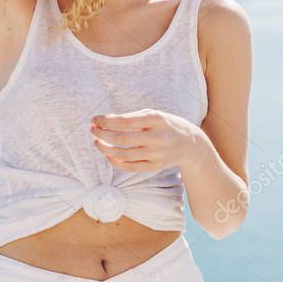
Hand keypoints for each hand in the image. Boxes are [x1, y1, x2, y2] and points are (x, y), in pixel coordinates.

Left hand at [90, 108, 206, 172]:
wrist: (190, 144)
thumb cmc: (164, 125)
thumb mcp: (152, 115)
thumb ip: (131, 117)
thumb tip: (103, 122)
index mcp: (155, 119)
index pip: (124, 121)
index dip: (106, 121)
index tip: (93, 119)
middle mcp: (156, 137)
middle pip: (121, 138)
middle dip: (102, 134)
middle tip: (92, 131)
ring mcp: (156, 154)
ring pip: (123, 154)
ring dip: (105, 149)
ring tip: (96, 142)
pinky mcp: (155, 166)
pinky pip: (130, 167)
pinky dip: (115, 162)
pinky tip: (107, 155)